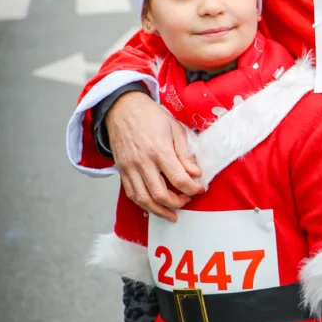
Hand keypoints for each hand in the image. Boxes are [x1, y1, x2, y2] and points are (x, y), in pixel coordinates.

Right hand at [107, 91, 202, 221]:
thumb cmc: (150, 116)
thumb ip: (185, 153)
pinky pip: (132, 194)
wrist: (122, 108)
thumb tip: (195, 173)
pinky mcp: (122, 171)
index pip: (178, 179)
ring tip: (172, 213)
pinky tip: (154, 205)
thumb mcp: (175, 128)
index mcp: (159, 150)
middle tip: (187, 200)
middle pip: (160, 194)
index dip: (192, 189)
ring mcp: (130, 168)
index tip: (199, 189)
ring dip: (160, 211)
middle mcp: (143, 162)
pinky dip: (143, 204)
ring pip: (144, 199)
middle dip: (177, 203)